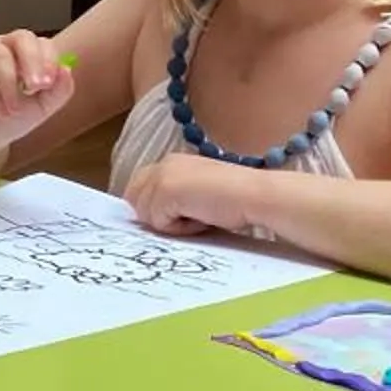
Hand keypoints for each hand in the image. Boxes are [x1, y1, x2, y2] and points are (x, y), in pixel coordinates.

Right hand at [0, 30, 73, 158]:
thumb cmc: (10, 118)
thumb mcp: (41, 108)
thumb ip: (58, 91)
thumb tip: (67, 70)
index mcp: (26, 54)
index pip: (42, 43)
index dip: (49, 59)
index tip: (50, 83)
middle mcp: (4, 47)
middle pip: (21, 37)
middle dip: (32, 61)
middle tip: (37, 87)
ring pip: (0, 55)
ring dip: (11, 86)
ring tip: (13, 111)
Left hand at [121, 154, 266, 237]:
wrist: (255, 195)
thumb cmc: (236, 199)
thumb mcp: (198, 193)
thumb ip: (174, 198)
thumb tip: (151, 216)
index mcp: (172, 162)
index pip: (139, 187)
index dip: (151, 207)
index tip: (176, 216)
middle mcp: (164, 164)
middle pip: (135, 200)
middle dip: (158, 216)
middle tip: (192, 216)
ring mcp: (163, 176)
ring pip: (146, 214)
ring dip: (171, 223)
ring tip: (200, 214)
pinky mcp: (166, 191)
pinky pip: (159, 223)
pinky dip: (180, 228)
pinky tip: (202, 217)